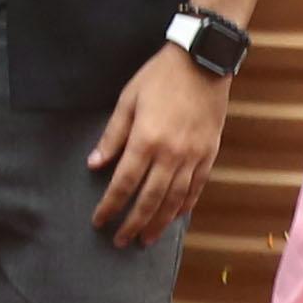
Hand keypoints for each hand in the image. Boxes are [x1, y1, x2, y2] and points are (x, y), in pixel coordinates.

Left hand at [88, 43, 232, 248]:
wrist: (202, 61)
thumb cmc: (160, 77)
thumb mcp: (128, 100)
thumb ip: (112, 135)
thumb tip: (94, 164)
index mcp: (145, 140)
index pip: (123, 183)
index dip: (110, 206)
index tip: (99, 221)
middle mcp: (170, 155)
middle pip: (149, 199)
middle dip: (132, 224)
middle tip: (119, 241)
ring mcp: (192, 156)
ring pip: (174, 200)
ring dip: (158, 223)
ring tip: (146, 239)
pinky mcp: (209, 154)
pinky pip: (196, 187)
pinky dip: (184, 206)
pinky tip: (174, 217)